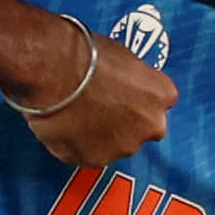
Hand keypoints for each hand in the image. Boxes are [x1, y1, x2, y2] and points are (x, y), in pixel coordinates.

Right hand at [9, 18, 176, 167]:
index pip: (158, 103)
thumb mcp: (123, 57)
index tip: (122, 96)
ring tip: (77, 117)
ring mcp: (123, 146)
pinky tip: (66, 127)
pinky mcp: (95, 160)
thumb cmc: (85, 54)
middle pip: (141, 129)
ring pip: (115, 145)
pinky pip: (88, 156)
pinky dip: (79, 146)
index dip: (137, 100)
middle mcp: (151, 125)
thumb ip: (134, 80)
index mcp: (162, 95)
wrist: (53, 70)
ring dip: (101, 136)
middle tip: (99, 108)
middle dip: (124, 123)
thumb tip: (124, 85)